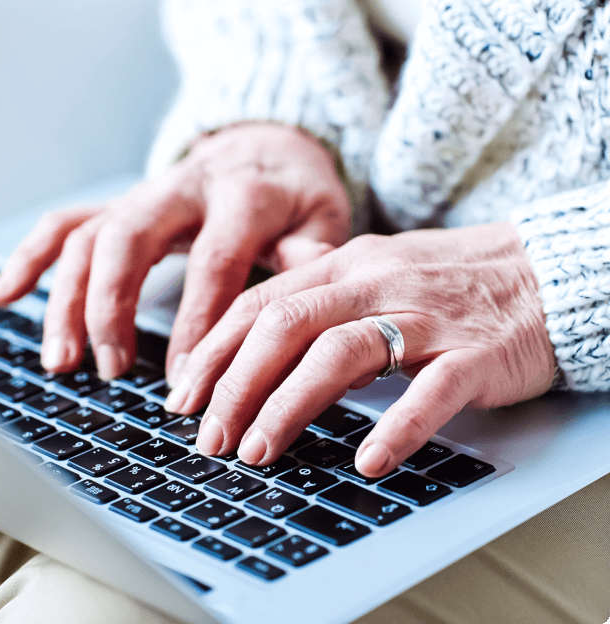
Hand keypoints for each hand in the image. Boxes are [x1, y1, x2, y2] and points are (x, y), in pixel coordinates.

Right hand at [0, 122, 350, 379]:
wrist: (269, 142)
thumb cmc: (297, 193)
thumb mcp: (323, 216)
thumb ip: (311, 254)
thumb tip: (308, 302)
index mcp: (244, 195)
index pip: (214, 261)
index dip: (197, 324)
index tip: (186, 383)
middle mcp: (185, 188)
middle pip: (130, 238)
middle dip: (112, 307)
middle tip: (112, 372)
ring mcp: (147, 193)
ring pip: (90, 235)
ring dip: (67, 299)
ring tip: (62, 362)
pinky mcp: (123, 202)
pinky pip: (67, 221)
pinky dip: (32, 257)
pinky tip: (4, 296)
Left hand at [166, 222, 554, 476]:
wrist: (542, 270)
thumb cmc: (448, 279)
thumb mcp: (374, 271)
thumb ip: (319, 294)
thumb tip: (257, 328)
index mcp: (344, 266)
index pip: (260, 304)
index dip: (213, 351)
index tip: (182, 395)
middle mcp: (375, 283)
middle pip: (286, 327)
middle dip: (236, 385)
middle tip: (209, 437)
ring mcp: (425, 315)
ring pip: (342, 352)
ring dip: (289, 406)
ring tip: (258, 452)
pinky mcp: (475, 352)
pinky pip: (431, 389)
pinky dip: (396, 425)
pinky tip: (367, 460)